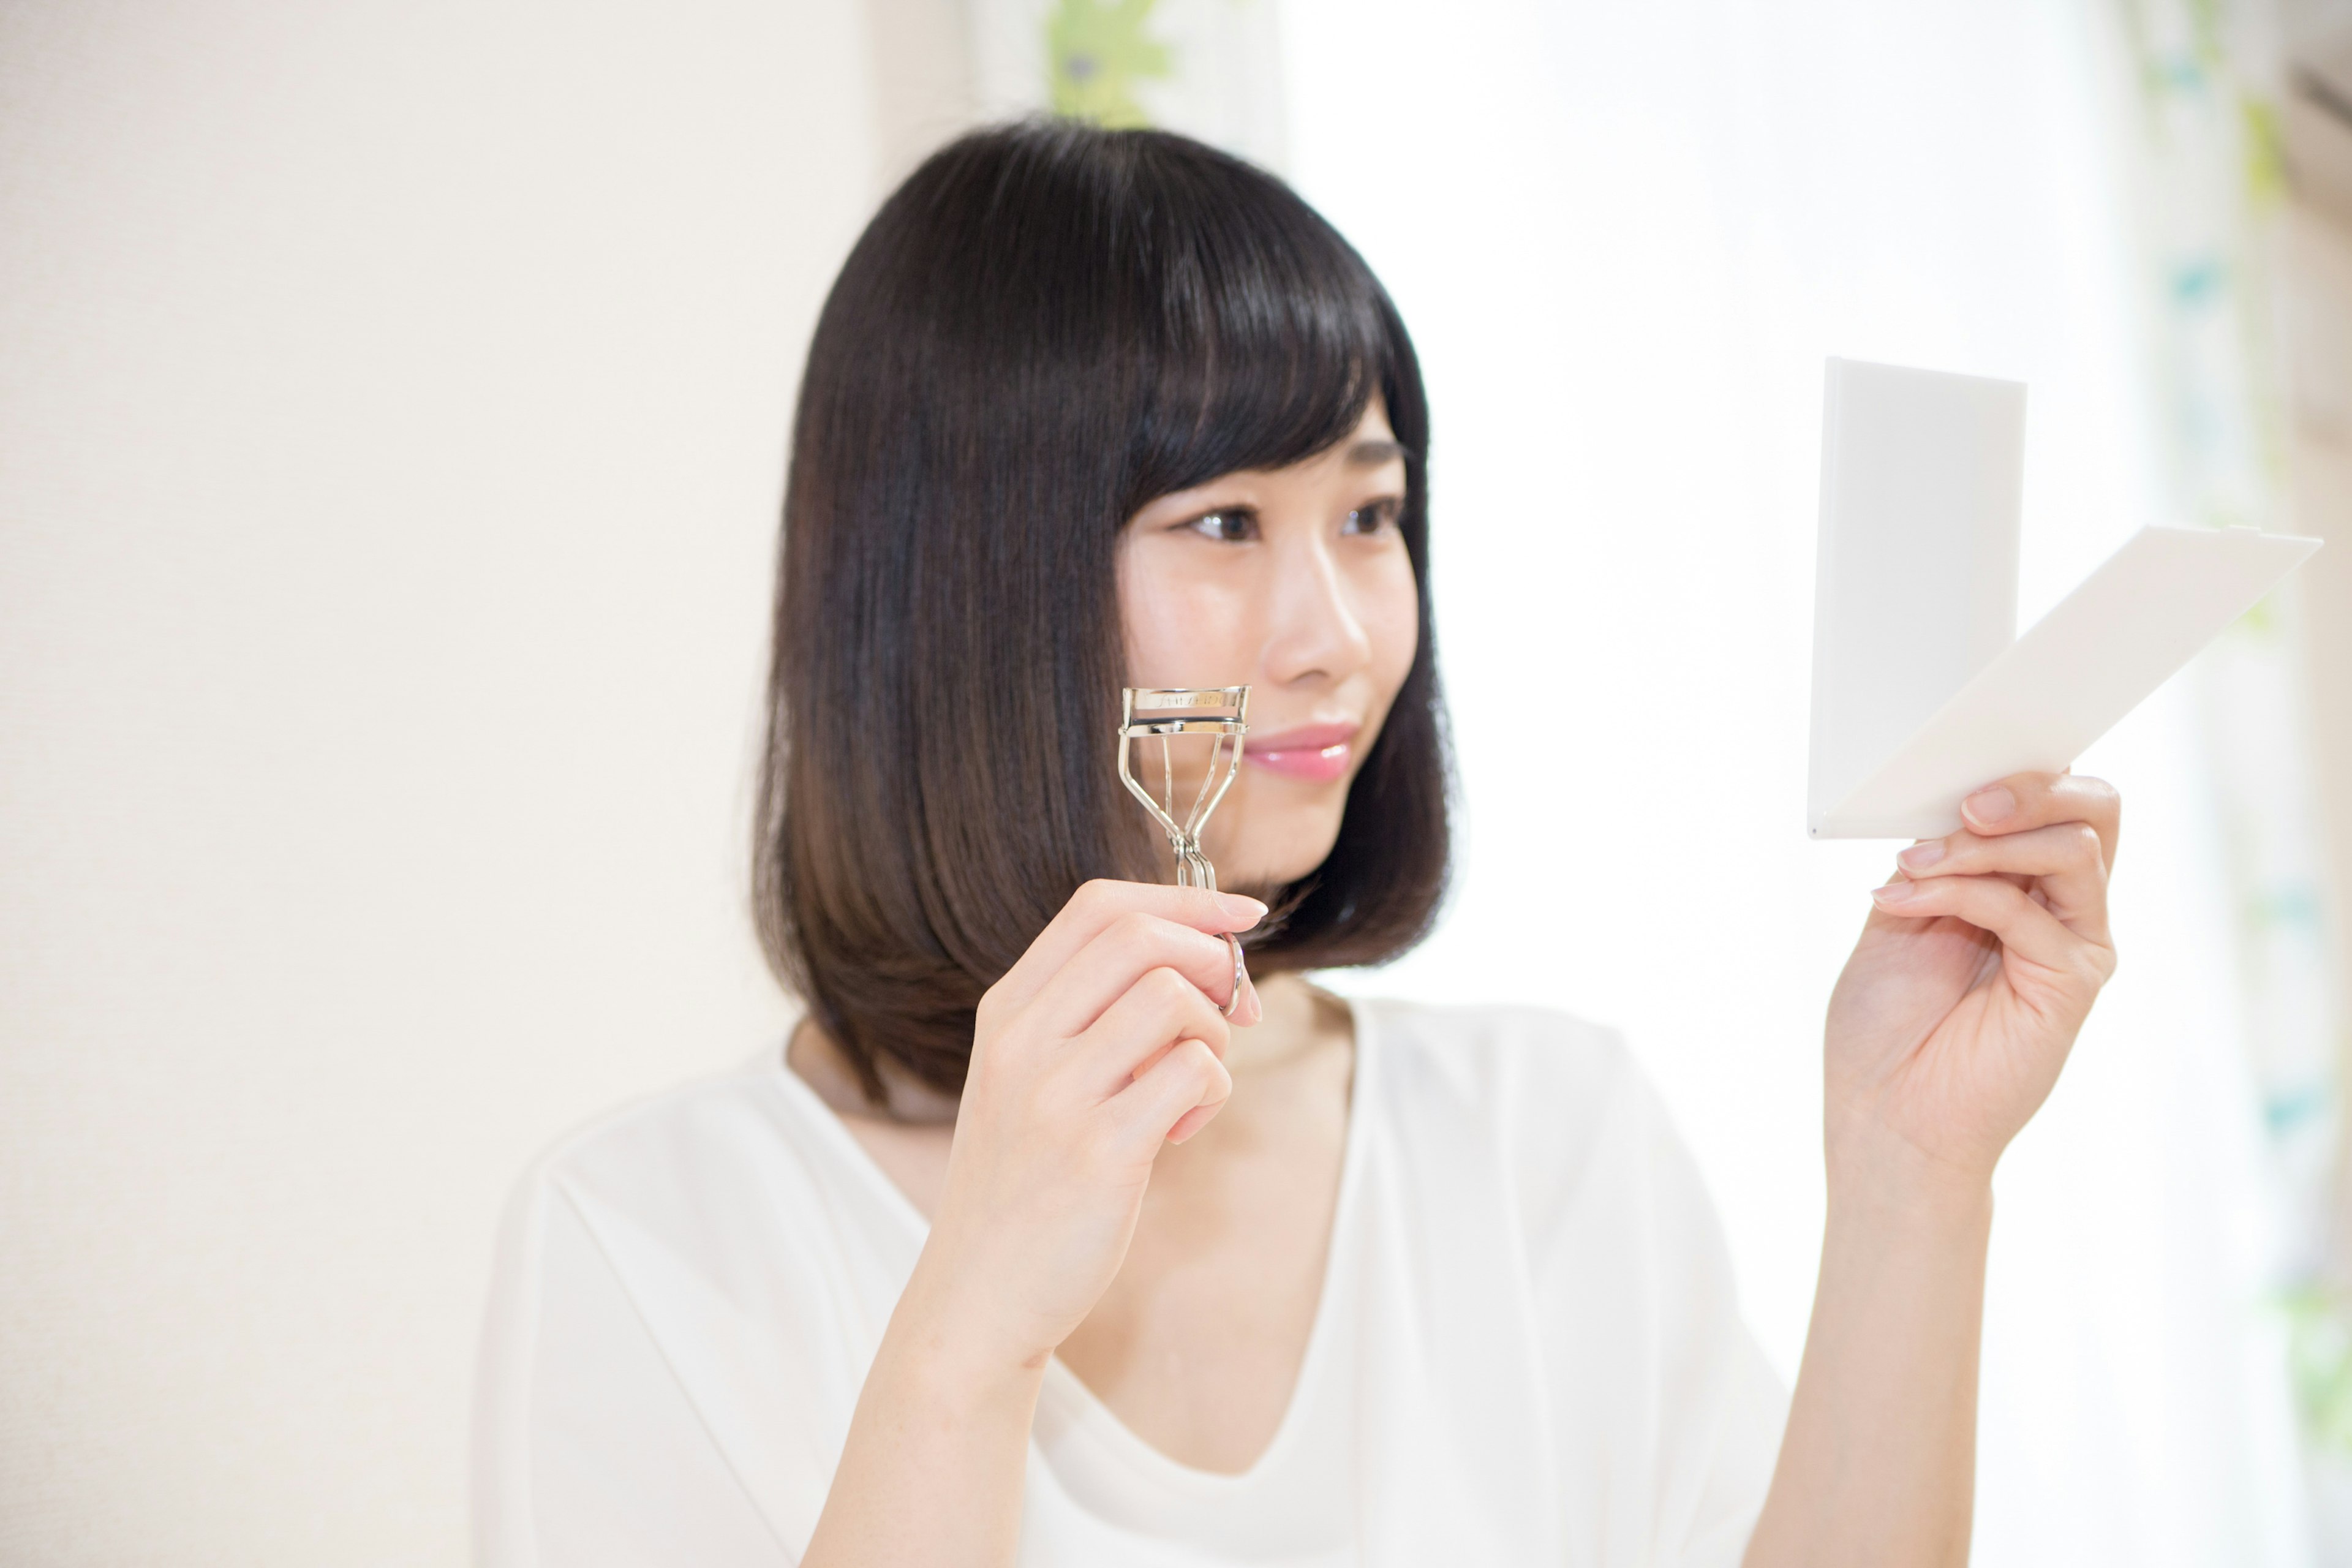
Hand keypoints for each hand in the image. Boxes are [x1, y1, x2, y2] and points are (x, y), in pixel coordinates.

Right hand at [902, 879, 1263, 1378]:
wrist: (976, 1294)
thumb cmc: (1024, 1184)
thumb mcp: (1031, 1079)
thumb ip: (1093, 1016)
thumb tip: (1210, 962)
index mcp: (1007, 1011)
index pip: (1099, 906)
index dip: (1185, 898)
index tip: (1241, 915)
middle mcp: (1022, 1040)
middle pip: (1141, 937)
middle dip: (1212, 960)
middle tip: (1233, 1013)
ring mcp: (1055, 1094)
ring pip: (1174, 999)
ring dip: (1214, 1033)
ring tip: (1193, 1085)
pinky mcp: (1099, 1151)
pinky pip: (1194, 1072)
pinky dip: (1212, 1092)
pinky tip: (1182, 1130)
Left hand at [1822, 770, 2120, 1193]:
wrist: (1884, 1115)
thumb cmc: (1884, 1026)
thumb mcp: (1897, 912)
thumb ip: (1933, 858)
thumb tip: (1947, 802)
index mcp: (2021, 883)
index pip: (2055, 800)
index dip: (2017, 770)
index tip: (1953, 763)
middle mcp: (2060, 907)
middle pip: (2095, 808)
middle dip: (2028, 787)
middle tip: (1963, 804)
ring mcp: (2073, 943)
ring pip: (2075, 845)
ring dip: (1983, 843)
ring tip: (1914, 863)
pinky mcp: (2072, 981)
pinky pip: (2032, 908)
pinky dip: (1962, 889)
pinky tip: (1906, 897)